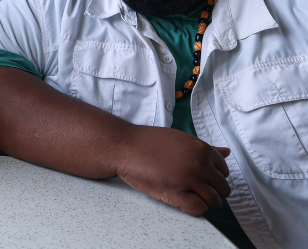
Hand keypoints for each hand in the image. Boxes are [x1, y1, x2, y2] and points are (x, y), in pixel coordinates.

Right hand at [113, 125, 230, 215]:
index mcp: (202, 149)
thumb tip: (226, 151)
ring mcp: (188, 179)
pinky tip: (183, 203)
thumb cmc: (148, 142)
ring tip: (189, 197)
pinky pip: (198, 209)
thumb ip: (205, 148)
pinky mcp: (175, 192)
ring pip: (214, 201)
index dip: (213, 177)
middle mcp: (199, 164)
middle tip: (195, 190)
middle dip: (211, 191)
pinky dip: (195, 210)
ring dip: (204, 202)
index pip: (224, 171)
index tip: (201, 179)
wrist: (124, 146)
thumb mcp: (181, 139)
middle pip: (223, 188)